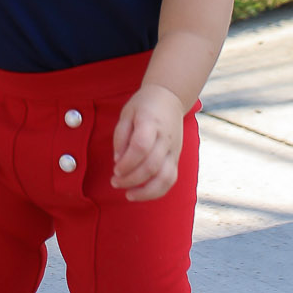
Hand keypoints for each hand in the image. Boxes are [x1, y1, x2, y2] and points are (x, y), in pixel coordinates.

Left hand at [111, 82, 185, 201]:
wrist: (170, 98)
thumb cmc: (144, 105)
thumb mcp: (127, 112)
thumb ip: (121, 136)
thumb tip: (118, 160)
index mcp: (151, 122)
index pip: (141, 147)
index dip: (127, 163)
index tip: (115, 169)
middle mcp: (165, 138)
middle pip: (151, 166)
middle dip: (131, 179)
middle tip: (115, 182)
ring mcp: (174, 150)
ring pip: (165, 178)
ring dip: (146, 191)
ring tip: (128, 194)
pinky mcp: (177, 158)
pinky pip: (171, 180)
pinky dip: (157, 191)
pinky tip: (142, 193)